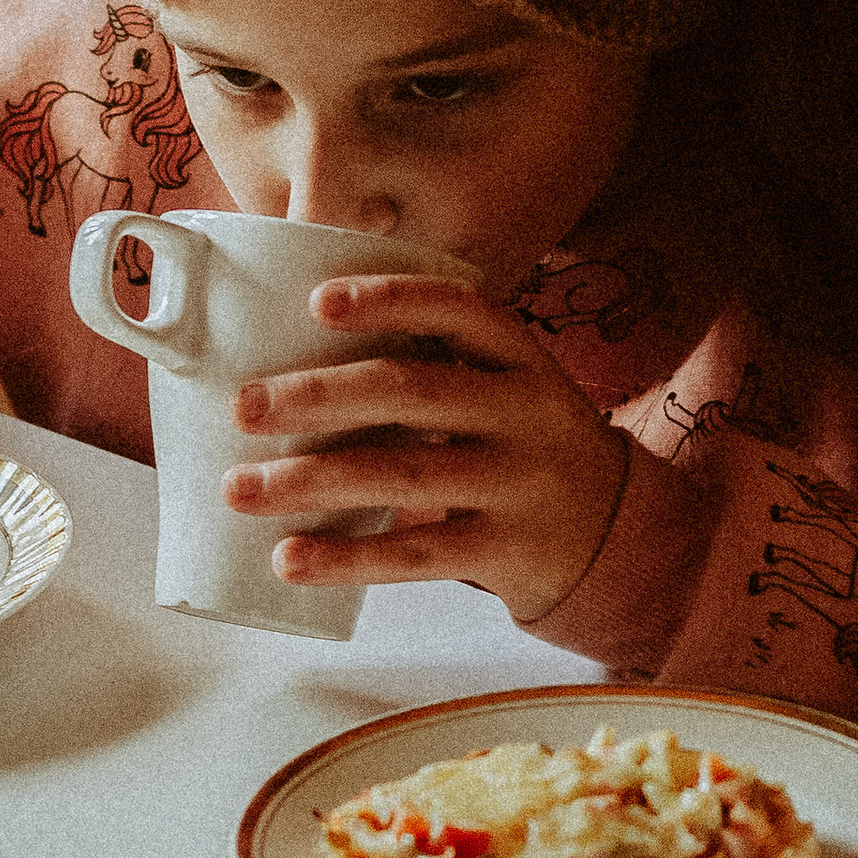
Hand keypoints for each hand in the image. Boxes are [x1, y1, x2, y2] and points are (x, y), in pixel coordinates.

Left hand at [220, 272, 630, 626]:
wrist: (618, 537)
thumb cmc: (524, 450)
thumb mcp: (507, 392)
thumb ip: (432, 370)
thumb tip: (293, 357)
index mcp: (521, 359)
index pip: (460, 309)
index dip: (390, 299)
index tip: (317, 301)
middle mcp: (526, 413)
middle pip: (412, 391)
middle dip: (318, 395)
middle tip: (244, 406)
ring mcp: (519, 484)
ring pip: (402, 475)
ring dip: (309, 480)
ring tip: (240, 488)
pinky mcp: (506, 551)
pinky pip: (416, 554)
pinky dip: (345, 558)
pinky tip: (289, 558)